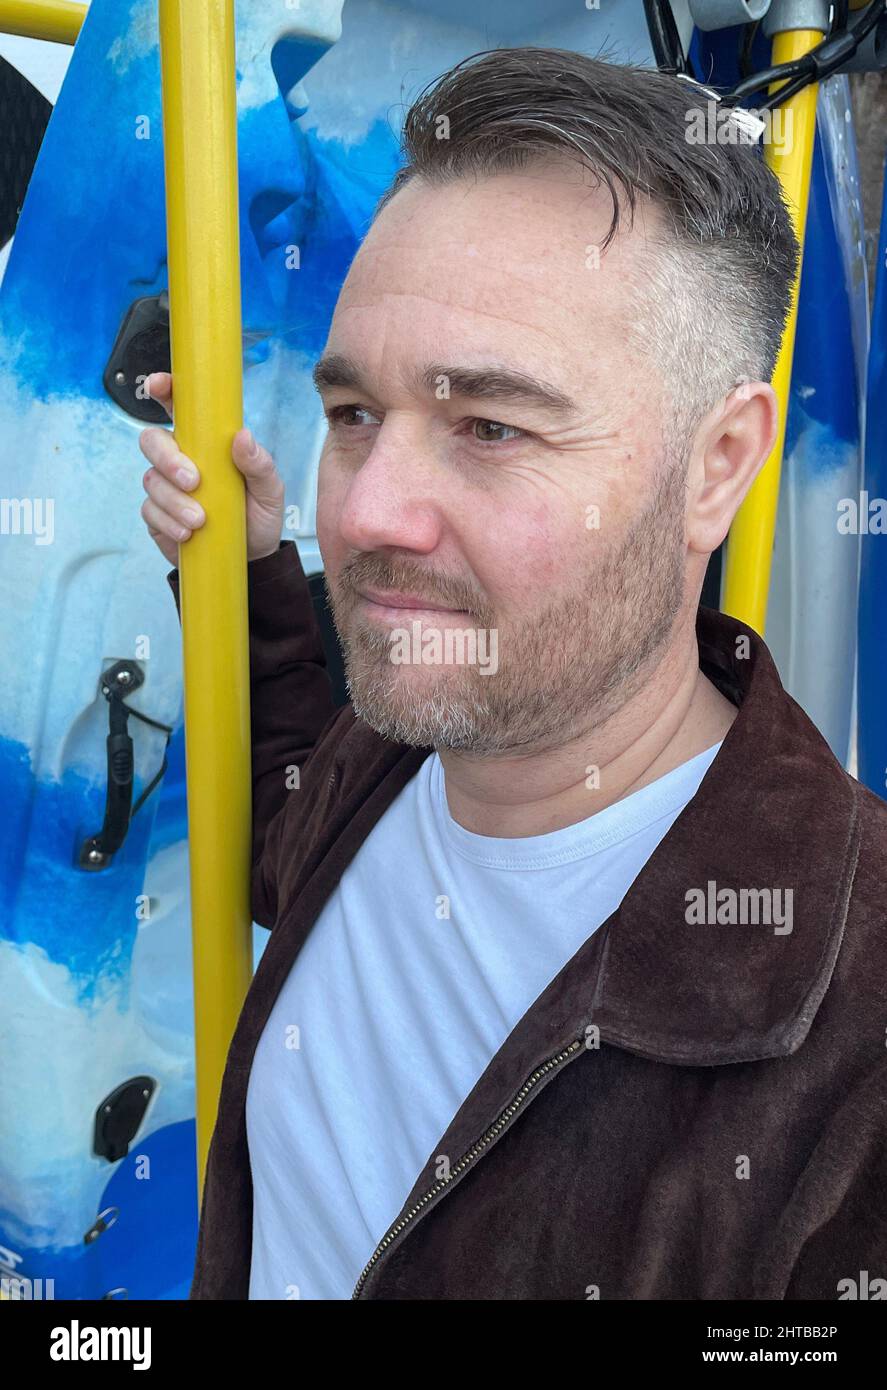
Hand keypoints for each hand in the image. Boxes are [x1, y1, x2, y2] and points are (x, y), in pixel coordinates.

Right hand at [138, 371, 285, 566]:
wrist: (251, 557)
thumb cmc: (259, 514)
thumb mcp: (270, 489)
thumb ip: (259, 463)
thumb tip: (242, 436)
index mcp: (205, 442)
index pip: (179, 408)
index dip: (164, 390)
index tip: (159, 385)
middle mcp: (180, 459)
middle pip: (152, 441)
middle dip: (168, 458)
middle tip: (194, 481)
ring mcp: (166, 487)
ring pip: (150, 479)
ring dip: (173, 500)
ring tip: (200, 520)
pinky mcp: (158, 516)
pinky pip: (150, 511)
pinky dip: (168, 521)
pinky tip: (187, 533)